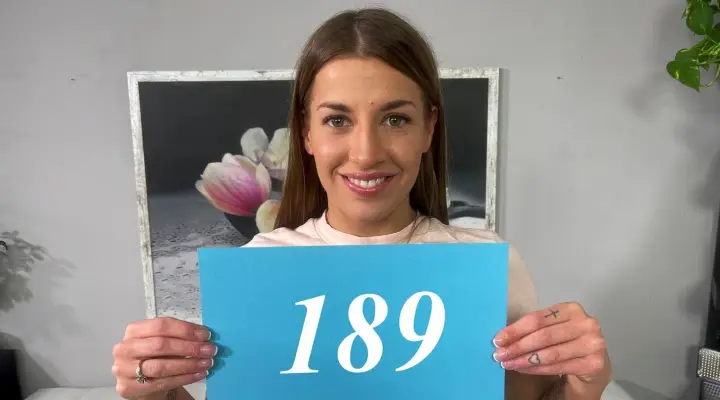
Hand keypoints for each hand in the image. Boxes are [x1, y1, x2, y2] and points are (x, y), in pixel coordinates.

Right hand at [112, 317, 215, 398]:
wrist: (140, 381)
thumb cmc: (154, 356)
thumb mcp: (161, 341)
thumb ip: (177, 336)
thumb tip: (204, 336)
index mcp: (134, 330)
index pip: (161, 325)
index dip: (185, 330)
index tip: (205, 335)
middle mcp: (125, 348)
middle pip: (160, 345)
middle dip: (188, 347)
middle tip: (209, 349)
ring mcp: (124, 369)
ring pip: (160, 366)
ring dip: (188, 365)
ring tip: (206, 363)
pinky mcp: (128, 387)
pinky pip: (161, 383)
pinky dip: (184, 378)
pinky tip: (198, 374)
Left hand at [491, 302, 608, 383]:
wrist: (593, 362)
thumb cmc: (568, 340)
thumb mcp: (554, 327)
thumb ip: (535, 328)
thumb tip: (504, 338)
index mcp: (572, 309)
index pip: (537, 319)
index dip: (516, 330)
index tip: (498, 339)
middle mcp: (586, 324)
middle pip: (543, 336)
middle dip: (518, 347)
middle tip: (500, 355)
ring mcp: (593, 344)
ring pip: (551, 354)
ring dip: (525, 360)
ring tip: (509, 363)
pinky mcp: (594, 363)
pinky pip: (559, 367)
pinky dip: (538, 369)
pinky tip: (524, 369)